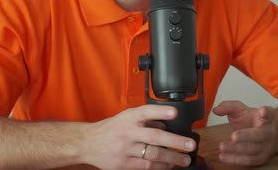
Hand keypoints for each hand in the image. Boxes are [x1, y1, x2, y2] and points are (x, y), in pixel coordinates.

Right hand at [81, 105, 195, 169]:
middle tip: (189, 145)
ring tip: (184, 160)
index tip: (175, 113)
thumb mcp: (127, 117)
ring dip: (171, 159)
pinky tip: (169, 166)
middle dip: (175, 142)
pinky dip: (159, 167)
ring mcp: (125, 150)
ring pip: (152, 155)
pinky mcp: (123, 165)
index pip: (146, 112)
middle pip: (154, 137)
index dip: (161, 112)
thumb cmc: (111, 129)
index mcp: (129, 118)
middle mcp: (127, 132)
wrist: (88, 143)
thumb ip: (146, 119)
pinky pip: (145, 167)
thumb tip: (167, 124)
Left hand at [212, 101, 277, 165]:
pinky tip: (223, 156)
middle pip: (260, 134)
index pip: (269, 113)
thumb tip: (216, 110)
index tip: (262, 111)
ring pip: (253, 149)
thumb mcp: (241, 111)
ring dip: (237, 149)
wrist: (267, 137)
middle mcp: (269, 132)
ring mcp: (266, 147)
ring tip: (222, 146)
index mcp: (266, 118)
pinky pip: (248, 160)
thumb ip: (228, 107)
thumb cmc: (253, 122)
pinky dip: (235, 159)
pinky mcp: (260, 158)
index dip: (266, 112)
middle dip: (247, 135)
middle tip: (234, 135)